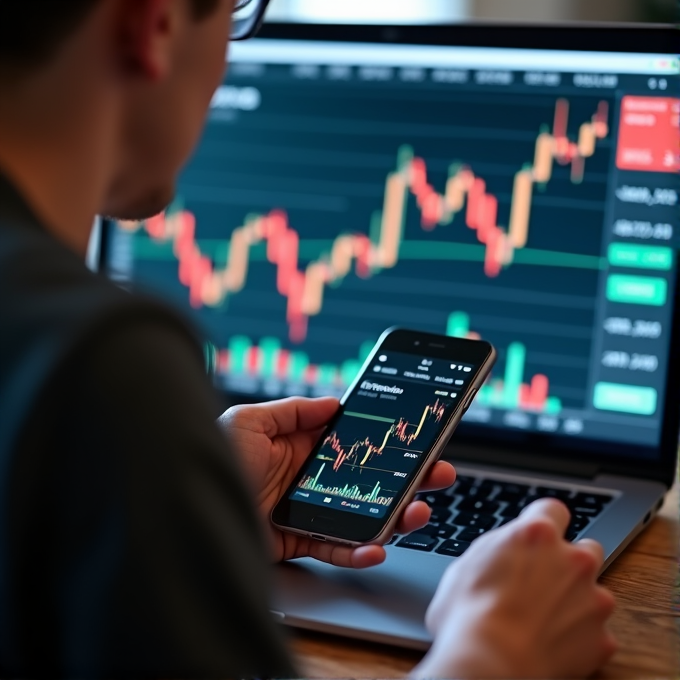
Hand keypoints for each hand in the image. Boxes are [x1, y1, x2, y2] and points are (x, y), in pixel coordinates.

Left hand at [219, 397, 455, 568]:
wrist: (176, 507)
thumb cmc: (209, 455)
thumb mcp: (249, 421)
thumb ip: (293, 410)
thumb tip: (334, 403)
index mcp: (297, 445)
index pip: (351, 442)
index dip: (383, 441)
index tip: (414, 439)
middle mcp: (305, 477)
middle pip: (365, 478)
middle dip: (404, 477)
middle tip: (437, 473)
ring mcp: (304, 510)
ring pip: (358, 514)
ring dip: (393, 515)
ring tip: (418, 512)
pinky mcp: (296, 541)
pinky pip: (334, 548)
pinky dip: (358, 550)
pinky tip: (378, 545)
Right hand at [415, 499, 616, 678]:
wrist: (489, 663)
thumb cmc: (468, 613)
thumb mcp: (468, 564)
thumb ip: (498, 552)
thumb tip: (503, 554)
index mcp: (537, 534)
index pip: (554, 510)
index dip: (545, 523)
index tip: (538, 537)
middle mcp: (573, 559)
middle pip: (587, 547)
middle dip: (570, 562)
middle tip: (544, 581)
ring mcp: (593, 599)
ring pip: (597, 592)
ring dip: (578, 602)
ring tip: (546, 621)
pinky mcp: (603, 639)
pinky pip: (597, 634)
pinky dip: (581, 640)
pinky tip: (554, 647)